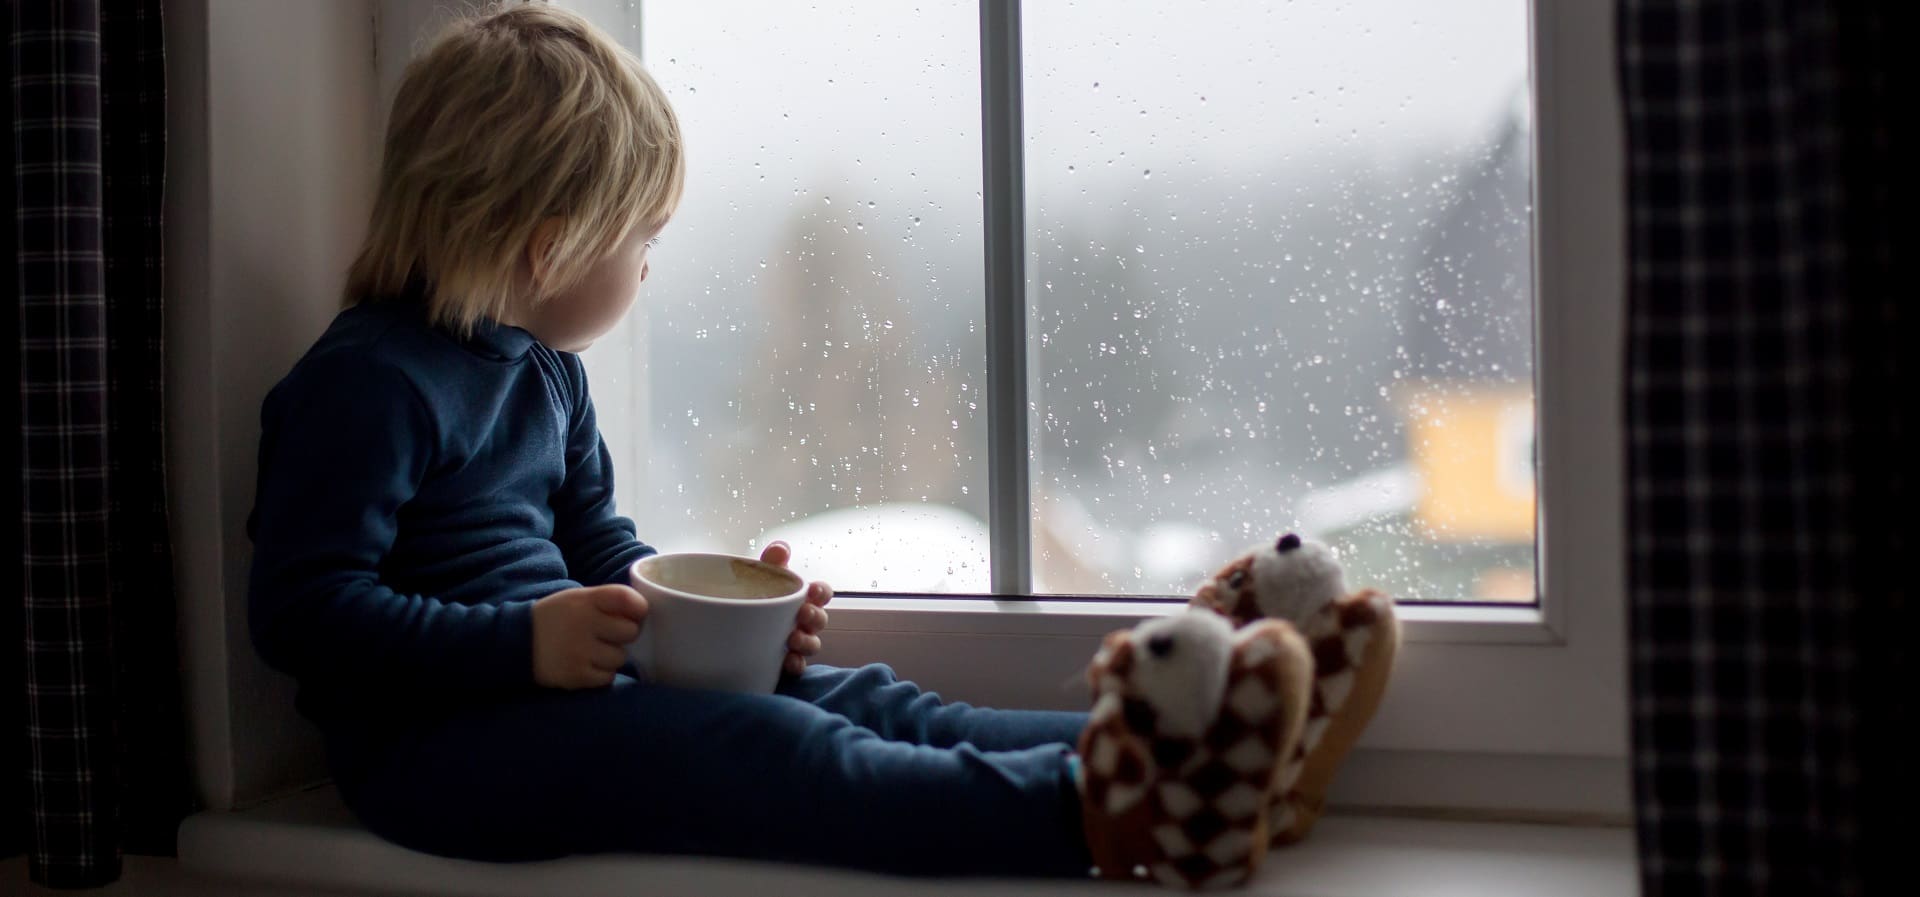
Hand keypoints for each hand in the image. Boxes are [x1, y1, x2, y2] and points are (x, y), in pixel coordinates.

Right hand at [531, 584, 647, 688]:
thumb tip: (644, 613)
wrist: (517, 643)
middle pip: (630, 631)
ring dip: (612, 656)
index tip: (634, 614)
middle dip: (624, 635)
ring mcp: (580, 651)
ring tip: (593, 651)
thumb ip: (608, 601)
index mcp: (585, 600)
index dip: (638, 608)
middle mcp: (583, 623)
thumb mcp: (577, 598)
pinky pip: (608, 677)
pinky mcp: (575, 675)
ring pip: (620, 657)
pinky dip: (602, 673)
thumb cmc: (556, 618)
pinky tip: (587, 665)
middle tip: (608, 635)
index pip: (627, 598)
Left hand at [759, 541, 832, 675]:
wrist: (726, 630)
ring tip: (793, 639)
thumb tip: (780, 548)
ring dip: (807, 642)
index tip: (813, 591)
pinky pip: (798, 667)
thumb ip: (772, 562)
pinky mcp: (784, 663)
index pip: (821, 594)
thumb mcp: (761, 577)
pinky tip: (787, 662)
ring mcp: (795, 643)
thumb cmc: (754, 599)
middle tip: (802, 613)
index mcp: (800, 599)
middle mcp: (802, 621)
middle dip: (815, 617)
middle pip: (820, 620)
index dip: (822, 592)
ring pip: (812, 645)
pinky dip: (796, 664)